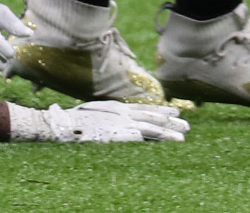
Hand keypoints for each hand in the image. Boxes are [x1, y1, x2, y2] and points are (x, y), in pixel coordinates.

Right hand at [45, 101, 187, 142]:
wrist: (64, 125)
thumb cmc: (71, 121)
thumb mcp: (90, 113)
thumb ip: (104, 116)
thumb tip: (109, 120)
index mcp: (115, 107)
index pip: (142, 108)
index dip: (159, 109)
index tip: (172, 111)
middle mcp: (123, 113)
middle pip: (151, 116)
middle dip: (169, 120)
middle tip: (185, 123)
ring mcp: (124, 123)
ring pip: (153, 127)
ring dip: (170, 131)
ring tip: (183, 135)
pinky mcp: (124, 134)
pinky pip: (148, 137)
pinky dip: (162, 139)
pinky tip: (174, 142)